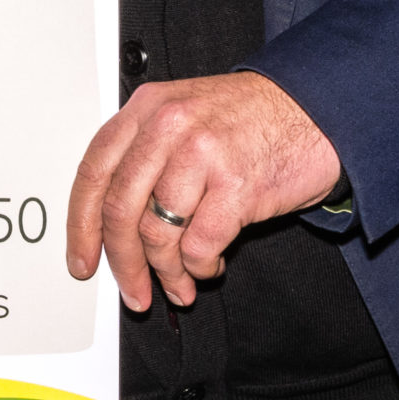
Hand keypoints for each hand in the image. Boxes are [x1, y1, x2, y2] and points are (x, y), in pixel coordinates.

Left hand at [67, 72, 340, 311]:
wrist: (317, 108)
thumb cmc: (252, 118)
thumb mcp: (184, 115)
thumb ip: (146, 155)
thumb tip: (114, 224)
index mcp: (146, 109)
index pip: (94, 172)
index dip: (82, 225)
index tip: (82, 260)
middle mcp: (167, 126)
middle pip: (121, 209)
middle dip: (123, 263)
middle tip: (133, 291)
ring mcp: (201, 153)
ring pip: (157, 233)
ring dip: (166, 271)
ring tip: (179, 283)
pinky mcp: (236, 184)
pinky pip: (200, 245)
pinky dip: (200, 267)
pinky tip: (209, 267)